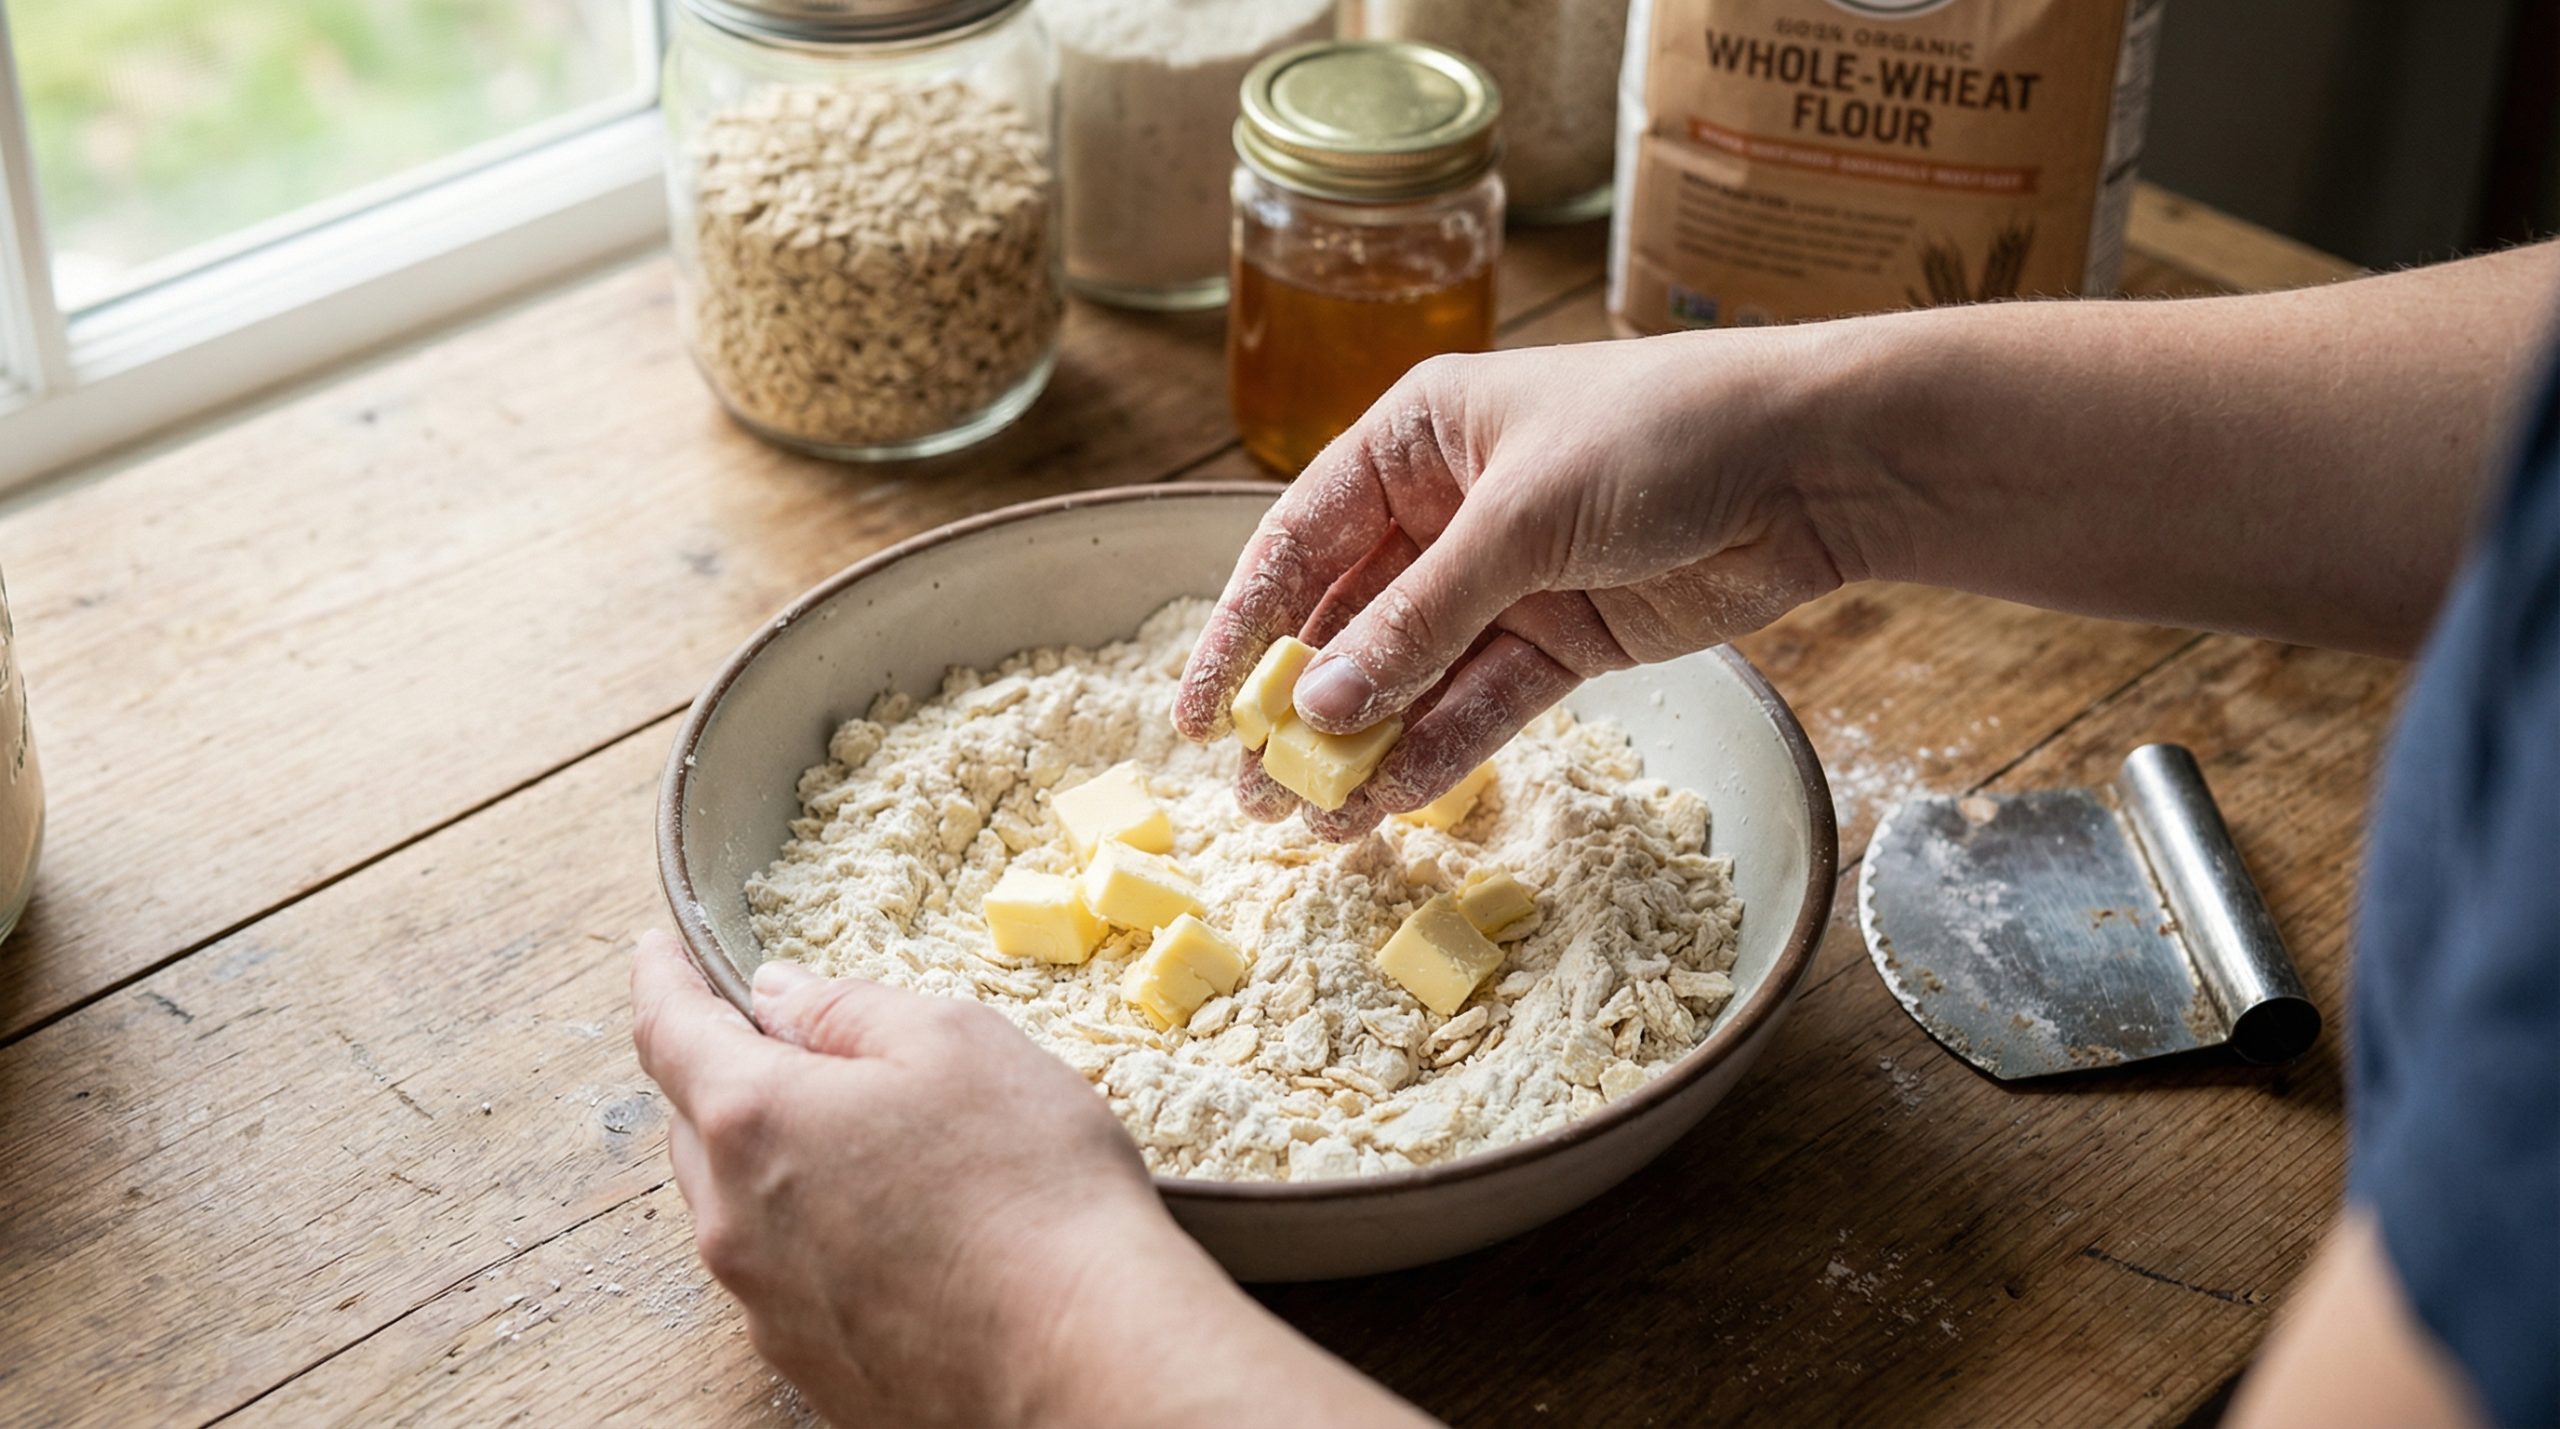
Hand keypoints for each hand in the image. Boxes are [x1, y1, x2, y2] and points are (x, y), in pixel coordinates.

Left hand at [627, 931, 1428, 1428]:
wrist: (1084, 1355)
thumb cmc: (1030, 1186)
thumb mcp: (955, 1042)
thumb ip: (848, 1010)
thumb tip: (781, 998)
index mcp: (753, 1120)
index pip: (669, 1030)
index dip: (662, 977)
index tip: (659, 950)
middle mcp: (734, 1222)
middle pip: (699, 1127)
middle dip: (730, 1076)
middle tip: (791, 1045)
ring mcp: (767, 1308)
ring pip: (742, 1209)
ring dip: (778, 1165)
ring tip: (872, 1147)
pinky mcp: (812, 1367)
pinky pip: (789, 1281)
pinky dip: (819, 1239)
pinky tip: (900, 1233)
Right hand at [1174, 333, 1862, 839]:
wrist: (1814, 463)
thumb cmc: (1660, 435)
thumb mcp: (1521, 517)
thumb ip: (1421, 618)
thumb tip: (1323, 709)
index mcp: (1415, 440)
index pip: (1299, 542)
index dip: (1242, 628)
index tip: (1196, 712)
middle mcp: (1448, 509)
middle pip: (1348, 622)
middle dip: (1298, 710)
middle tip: (1250, 796)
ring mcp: (1507, 579)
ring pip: (1411, 676)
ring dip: (1364, 748)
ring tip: (1311, 824)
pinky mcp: (1567, 638)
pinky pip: (1483, 703)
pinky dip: (1440, 752)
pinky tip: (1393, 804)